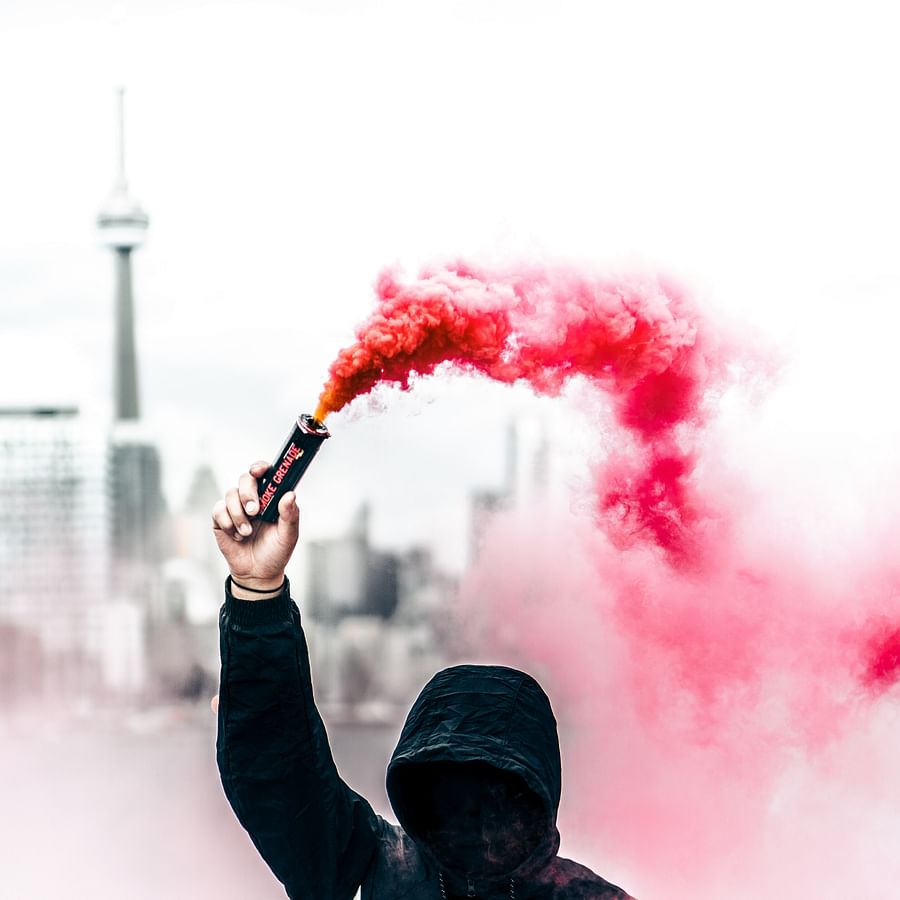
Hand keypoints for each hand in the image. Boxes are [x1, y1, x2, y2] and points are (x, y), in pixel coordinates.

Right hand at [211, 460, 299, 592]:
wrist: (257, 574)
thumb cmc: (276, 552)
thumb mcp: (288, 535)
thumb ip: (290, 515)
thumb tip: (290, 494)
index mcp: (270, 498)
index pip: (264, 474)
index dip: (260, 467)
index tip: (260, 471)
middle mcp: (252, 499)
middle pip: (245, 479)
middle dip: (248, 493)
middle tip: (255, 511)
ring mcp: (235, 508)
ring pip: (230, 494)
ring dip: (238, 514)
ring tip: (247, 533)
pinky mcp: (220, 520)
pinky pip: (218, 510)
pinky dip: (227, 522)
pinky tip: (237, 536)